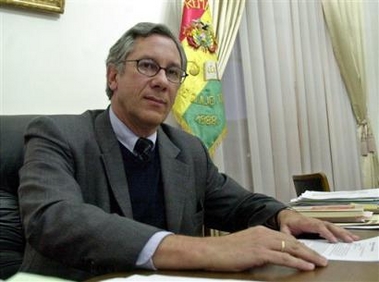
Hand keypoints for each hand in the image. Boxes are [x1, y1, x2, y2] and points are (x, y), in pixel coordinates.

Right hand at [153, 226, 327, 271]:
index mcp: (260, 231)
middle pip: (292, 241)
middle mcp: (263, 233)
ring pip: (291, 248)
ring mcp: (262, 242)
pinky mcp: (260, 252)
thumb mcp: (245, 246)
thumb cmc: (225, 251)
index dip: (300, 246)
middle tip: (323, 258)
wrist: (211, 250)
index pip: (285, 238)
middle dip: (309, 250)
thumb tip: (270, 256)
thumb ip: (259, 248)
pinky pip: (284, 257)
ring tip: (321, 263)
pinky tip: (308, 266)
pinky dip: (298, 261)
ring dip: (309, 256)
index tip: (311, 252)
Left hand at [277, 208, 359, 242]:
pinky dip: (343, 232)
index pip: (318, 226)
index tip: (334, 240)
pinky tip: (351, 237)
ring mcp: (319, 222)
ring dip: (344, 232)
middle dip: (340, 233)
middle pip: (329, 225)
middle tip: (349, 240)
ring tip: (355, 239)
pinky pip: (334, 228)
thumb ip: (287, 235)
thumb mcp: (284, 229)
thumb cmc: (286, 223)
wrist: (287, 216)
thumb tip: (291, 242)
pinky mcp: (322, 225)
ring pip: (333, 226)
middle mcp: (315, 221)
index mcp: (306, 222)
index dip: (326, 233)